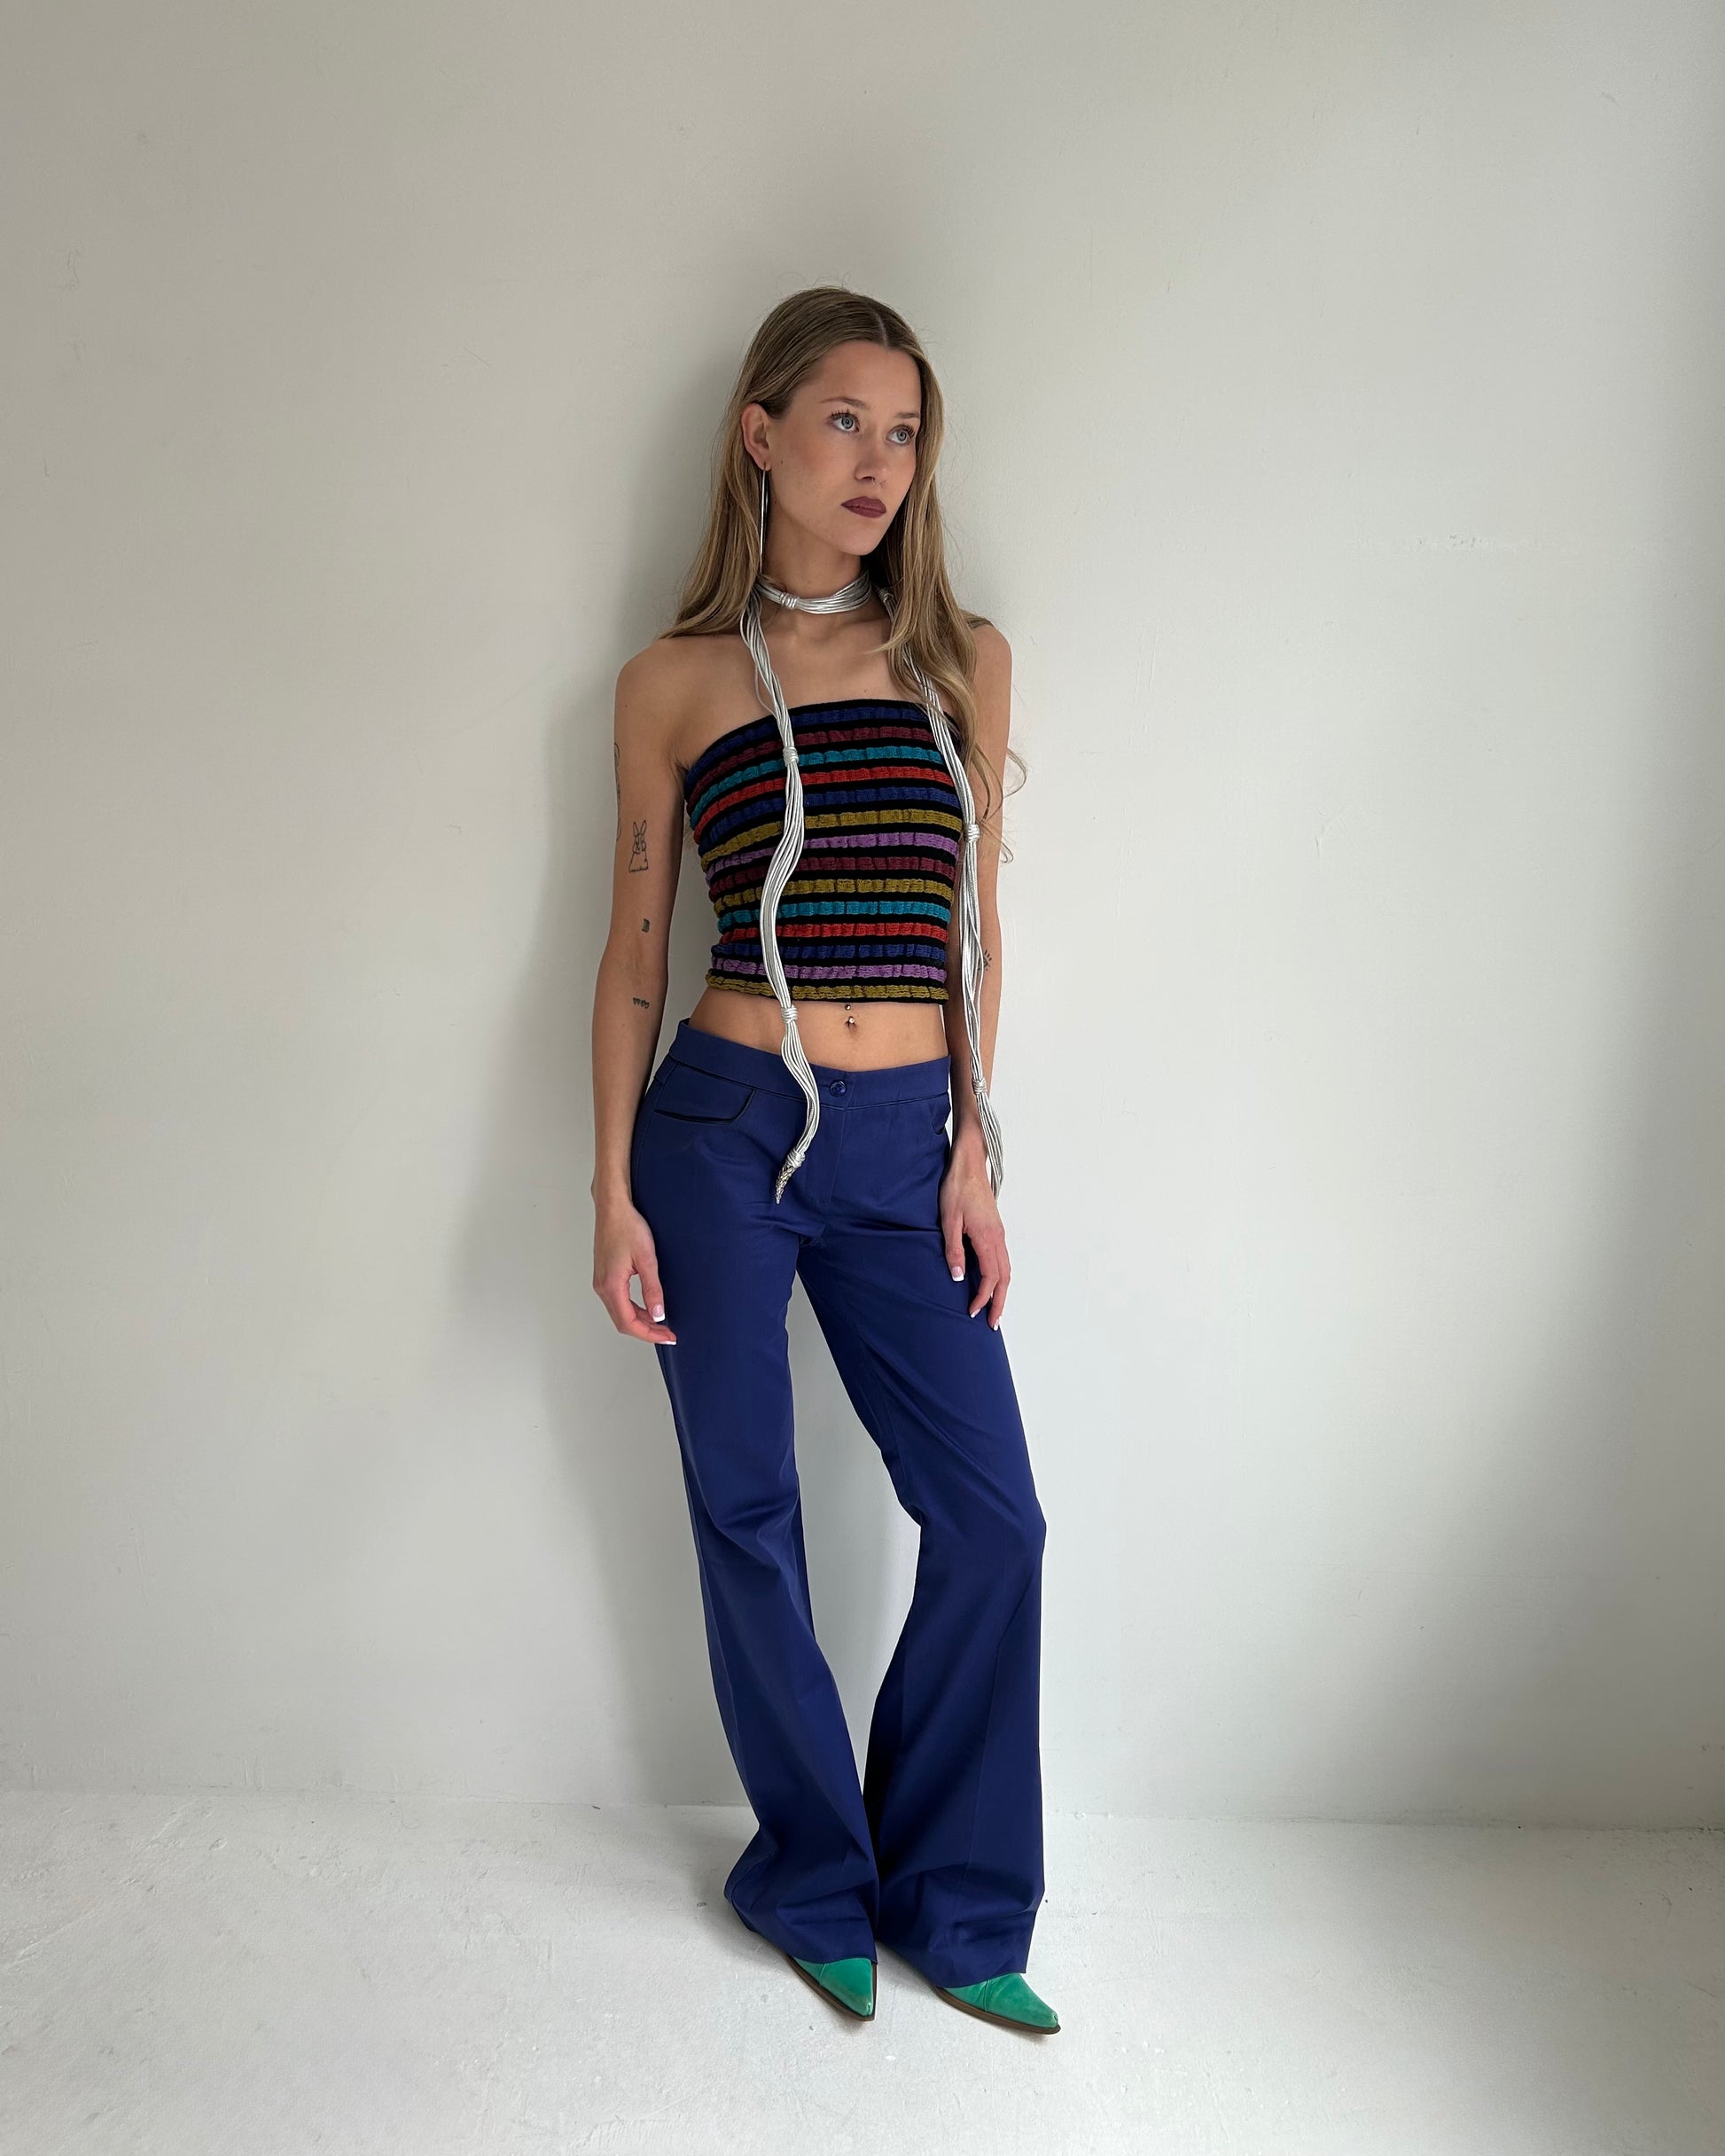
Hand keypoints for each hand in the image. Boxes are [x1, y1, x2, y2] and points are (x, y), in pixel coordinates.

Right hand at [594, 1199, 676, 1343]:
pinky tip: (648, 1307)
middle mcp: (602, 1287)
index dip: (649, 1334)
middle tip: (668, 1333)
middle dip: (646, 1331)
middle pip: (622, 1322)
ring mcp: (601, 1282)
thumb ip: (652, 1289)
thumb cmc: (628, 1227)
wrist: (613, 1208)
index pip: (628, 1322)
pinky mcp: (605, 1276)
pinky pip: (618, 1301)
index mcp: (611, 1285)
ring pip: (620, 1312)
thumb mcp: (646, 1259)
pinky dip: (633, 1309)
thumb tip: (658, 1315)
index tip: (667, 1336)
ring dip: (640, 1321)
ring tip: (661, 1323)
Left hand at [940, 1126, 1008, 1327]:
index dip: (982, 1297)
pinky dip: (1000, 1276)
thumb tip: (957, 1277)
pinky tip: (991, 1282)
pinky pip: (1002, 1259)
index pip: (990, 1277)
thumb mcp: (948, 1220)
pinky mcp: (995, 1229)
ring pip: (1006, 1269)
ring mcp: (998, 1233)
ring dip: (1001, 1291)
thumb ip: (953, 1249)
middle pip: (1004, 1278)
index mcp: (987, 1238)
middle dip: (999, 1302)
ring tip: (994, 1308)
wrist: (969, 1165)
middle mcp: (997, 1238)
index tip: (972, 1311)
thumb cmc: (957, 1189)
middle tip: (993, 1323)